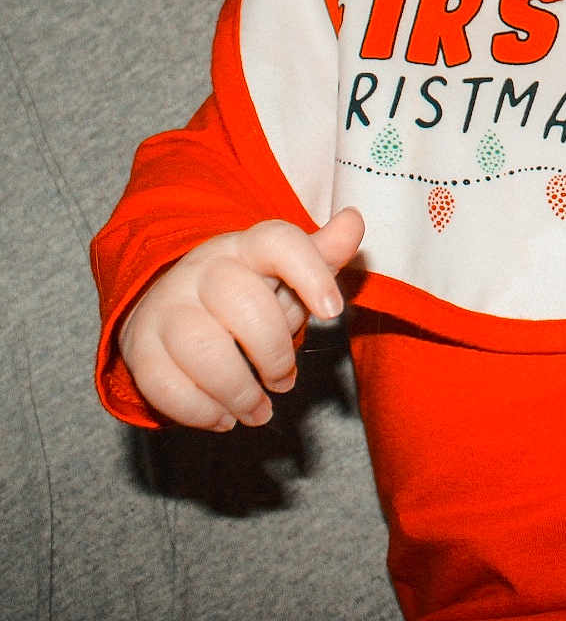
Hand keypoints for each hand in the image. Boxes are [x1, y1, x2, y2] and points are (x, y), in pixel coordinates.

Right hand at [118, 209, 363, 431]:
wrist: (171, 304)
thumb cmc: (247, 289)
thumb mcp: (287, 271)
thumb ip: (323, 253)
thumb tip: (354, 220)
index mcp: (246, 246)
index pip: (278, 242)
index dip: (310, 274)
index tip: (333, 312)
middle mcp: (202, 269)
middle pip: (242, 302)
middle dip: (274, 351)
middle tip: (284, 379)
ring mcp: (166, 306)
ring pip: (202, 349)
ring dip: (238, 392)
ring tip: (258, 410)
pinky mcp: (139, 346)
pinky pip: (164, 384)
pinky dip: (200, 411)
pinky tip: (223, 416)